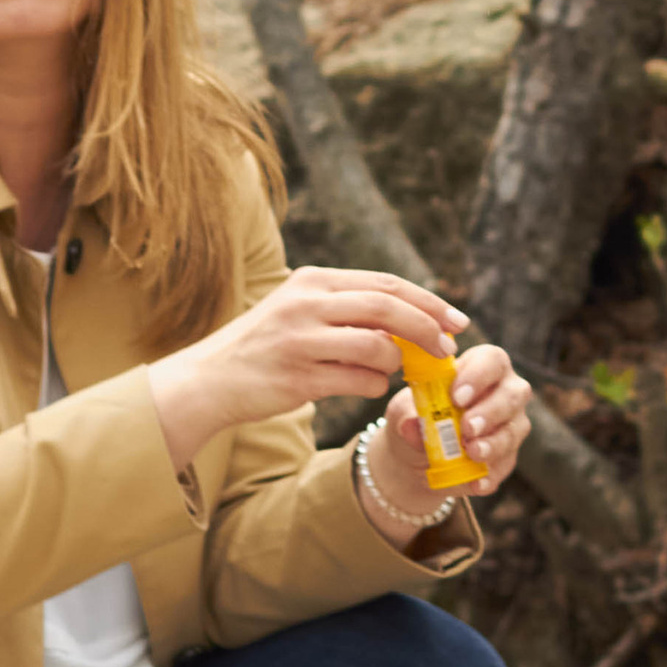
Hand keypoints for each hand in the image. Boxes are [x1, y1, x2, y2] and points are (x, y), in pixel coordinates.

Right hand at [146, 264, 467, 468]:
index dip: (428, 302)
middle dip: (427, 328)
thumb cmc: (267, 345)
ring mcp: (301, 340)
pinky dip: (373, 385)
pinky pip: (359, 382)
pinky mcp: (298, 378)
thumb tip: (413, 319)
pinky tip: (366, 385)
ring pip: (377, 347)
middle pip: (388, 308)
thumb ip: (350, 307)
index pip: (386, 283)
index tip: (457, 319)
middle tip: (447, 348)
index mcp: (314, 280)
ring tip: (393, 371)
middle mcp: (307, 303)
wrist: (210, 379)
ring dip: (396, 363)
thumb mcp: (302, 309)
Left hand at [362, 341, 531, 521]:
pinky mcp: (508, 456)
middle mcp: (505, 392)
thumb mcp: (403, 412)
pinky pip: (505, 465)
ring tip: (472, 453)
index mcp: (481, 367)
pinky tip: (475, 484)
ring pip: (513, 431)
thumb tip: (411, 426)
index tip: (456, 397)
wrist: (416, 456)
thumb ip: (407, 414)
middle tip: (467, 428)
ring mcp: (511, 424)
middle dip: (490, 412)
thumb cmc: (416, 416)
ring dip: (493, 444)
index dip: (478, 376)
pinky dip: (489, 476)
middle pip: (513, 395)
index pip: (491, 360)